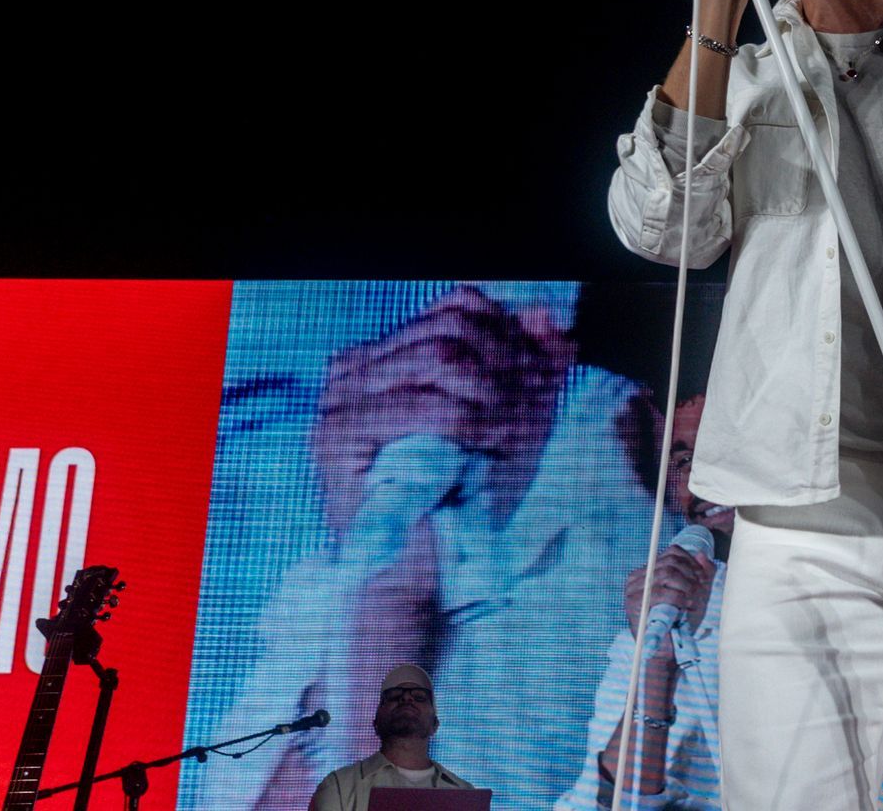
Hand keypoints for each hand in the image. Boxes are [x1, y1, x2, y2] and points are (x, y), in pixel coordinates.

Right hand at [311, 286, 573, 531]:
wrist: (421, 576)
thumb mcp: (508, 418)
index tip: (543, 378)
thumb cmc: (461, 499)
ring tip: (515, 429)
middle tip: (533, 408)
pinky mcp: (337, 432)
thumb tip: (544, 313)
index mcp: (383, 354)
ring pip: (442, 355)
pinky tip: (496, 442)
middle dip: (507, 363)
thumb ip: (528, 363)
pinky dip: (476, 421)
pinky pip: (430, 405)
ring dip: (495, 392)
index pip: (457, 305)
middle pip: (452, 326)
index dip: (511, 335)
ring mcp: (337, 396)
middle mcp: (351, 366)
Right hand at [623, 546, 717, 646]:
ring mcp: (634, 589)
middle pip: (670, 562)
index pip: (672, 552)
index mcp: (648, 571)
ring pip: (667, 573)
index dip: (692, 561)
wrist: (664, 650)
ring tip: (695, 599)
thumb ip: (699, 573)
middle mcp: (637, 577)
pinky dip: (680, 597)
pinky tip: (688, 606)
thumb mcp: (692, 592)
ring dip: (687, 586)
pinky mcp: (635, 603)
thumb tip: (701, 553)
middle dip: (691, 574)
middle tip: (702, 590)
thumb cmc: (678, 621)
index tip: (703, 577)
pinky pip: (662, 592)